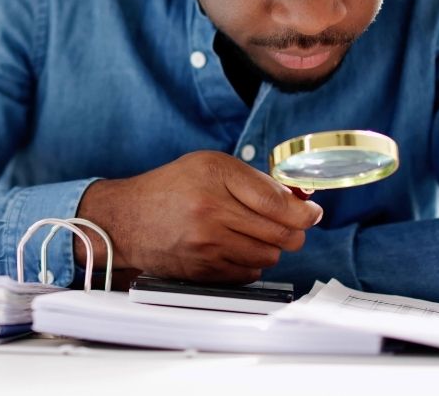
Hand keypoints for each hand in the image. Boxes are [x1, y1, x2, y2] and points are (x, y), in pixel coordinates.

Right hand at [74, 151, 323, 283]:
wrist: (126, 219)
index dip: (304, 211)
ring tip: (252, 233)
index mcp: (216, 176)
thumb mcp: (210, 166)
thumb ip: (255, 180)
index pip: (277, 201)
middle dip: (294, 230)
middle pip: (281, 233)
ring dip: (270, 247)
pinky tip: (234, 248)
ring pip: (270, 255)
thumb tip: (300, 199)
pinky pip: (250, 272)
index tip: (312, 212)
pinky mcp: (203, 270)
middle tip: (290, 225)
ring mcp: (207, 245)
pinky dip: (251, 262)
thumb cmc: (171, 188)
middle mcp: (211, 210)